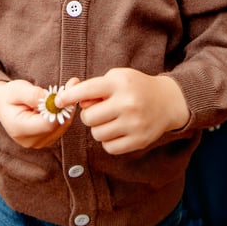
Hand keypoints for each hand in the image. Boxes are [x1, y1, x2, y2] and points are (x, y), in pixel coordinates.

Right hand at [0, 80, 74, 148]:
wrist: (3, 106)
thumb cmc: (9, 96)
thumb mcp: (17, 89)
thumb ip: (33, 95)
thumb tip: (50, 99)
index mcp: (19, 129)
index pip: (47, 124)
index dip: (58, 108)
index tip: (63, 92)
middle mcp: (29, 141)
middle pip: (57, 126)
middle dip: (65, 106)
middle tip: (71, 85)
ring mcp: (38, 143)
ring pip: (61, 127)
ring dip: (66, 110)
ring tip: (64, 92)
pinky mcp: (44, 141)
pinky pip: (60, 128)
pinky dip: (62, 114)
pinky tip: (59, 103)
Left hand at [55, 69, 188, 154]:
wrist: (167, 101)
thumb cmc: (135, 87)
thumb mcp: (117, 78)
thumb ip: (95, 88)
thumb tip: (75, 102)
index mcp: (119, 84)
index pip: (87, 90)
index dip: (69, 96)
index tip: (59, 101)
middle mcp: (127, 103)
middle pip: (89, 118)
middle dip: (89, 115)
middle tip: (98, 111)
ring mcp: (134, 124)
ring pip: (98, 134)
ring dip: (98, 128)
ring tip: (110, 120)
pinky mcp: (138, 141)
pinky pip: (109, 147)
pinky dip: (108, 141)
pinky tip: (117, 130)